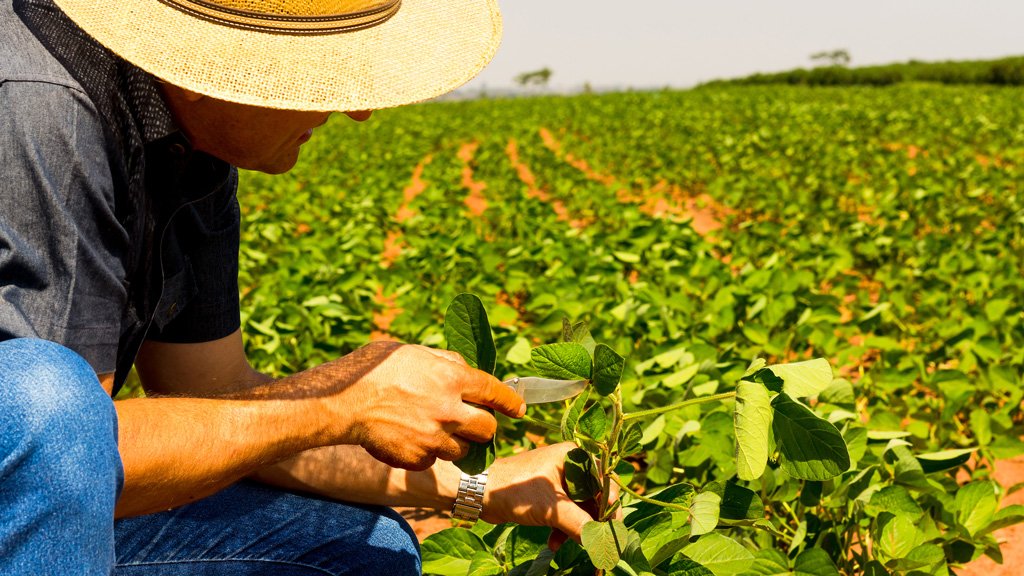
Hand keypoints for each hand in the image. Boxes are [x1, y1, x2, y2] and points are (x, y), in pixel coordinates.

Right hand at [317, 341, 524, 470]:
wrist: (342, 402)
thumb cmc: (374, 369)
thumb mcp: (414, 351)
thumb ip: (445, 361)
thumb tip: (464, 368)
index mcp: (453, 378)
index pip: (496, 393)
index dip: (511, 402)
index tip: (518, 408)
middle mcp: (450, 410)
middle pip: (488, 429)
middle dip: (483, 426)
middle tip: (471, 422)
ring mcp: (435, 438)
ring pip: (464, 450)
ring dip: (456, 442)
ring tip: (435, 430)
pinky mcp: (418, 458)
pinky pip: (434, 461)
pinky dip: (428, 454)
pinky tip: (412, 440)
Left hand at [481, 443, 619, 547]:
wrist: (479, 493)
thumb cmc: (515, 491)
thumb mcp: (551, 509)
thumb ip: (580, 525)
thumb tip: (603, 543)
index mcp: (574, 457)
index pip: (604, 480)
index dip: (610, 505)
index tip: (610, 528)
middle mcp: (569, 465)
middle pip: (593, 496)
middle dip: (591, 521)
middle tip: (592, 542)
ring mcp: (558, 480)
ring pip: (579, 508)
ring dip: (576, 528)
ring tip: (568, 545)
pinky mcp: (547, 495)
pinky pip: (565, 513)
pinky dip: (562, 528)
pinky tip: (553, 543)